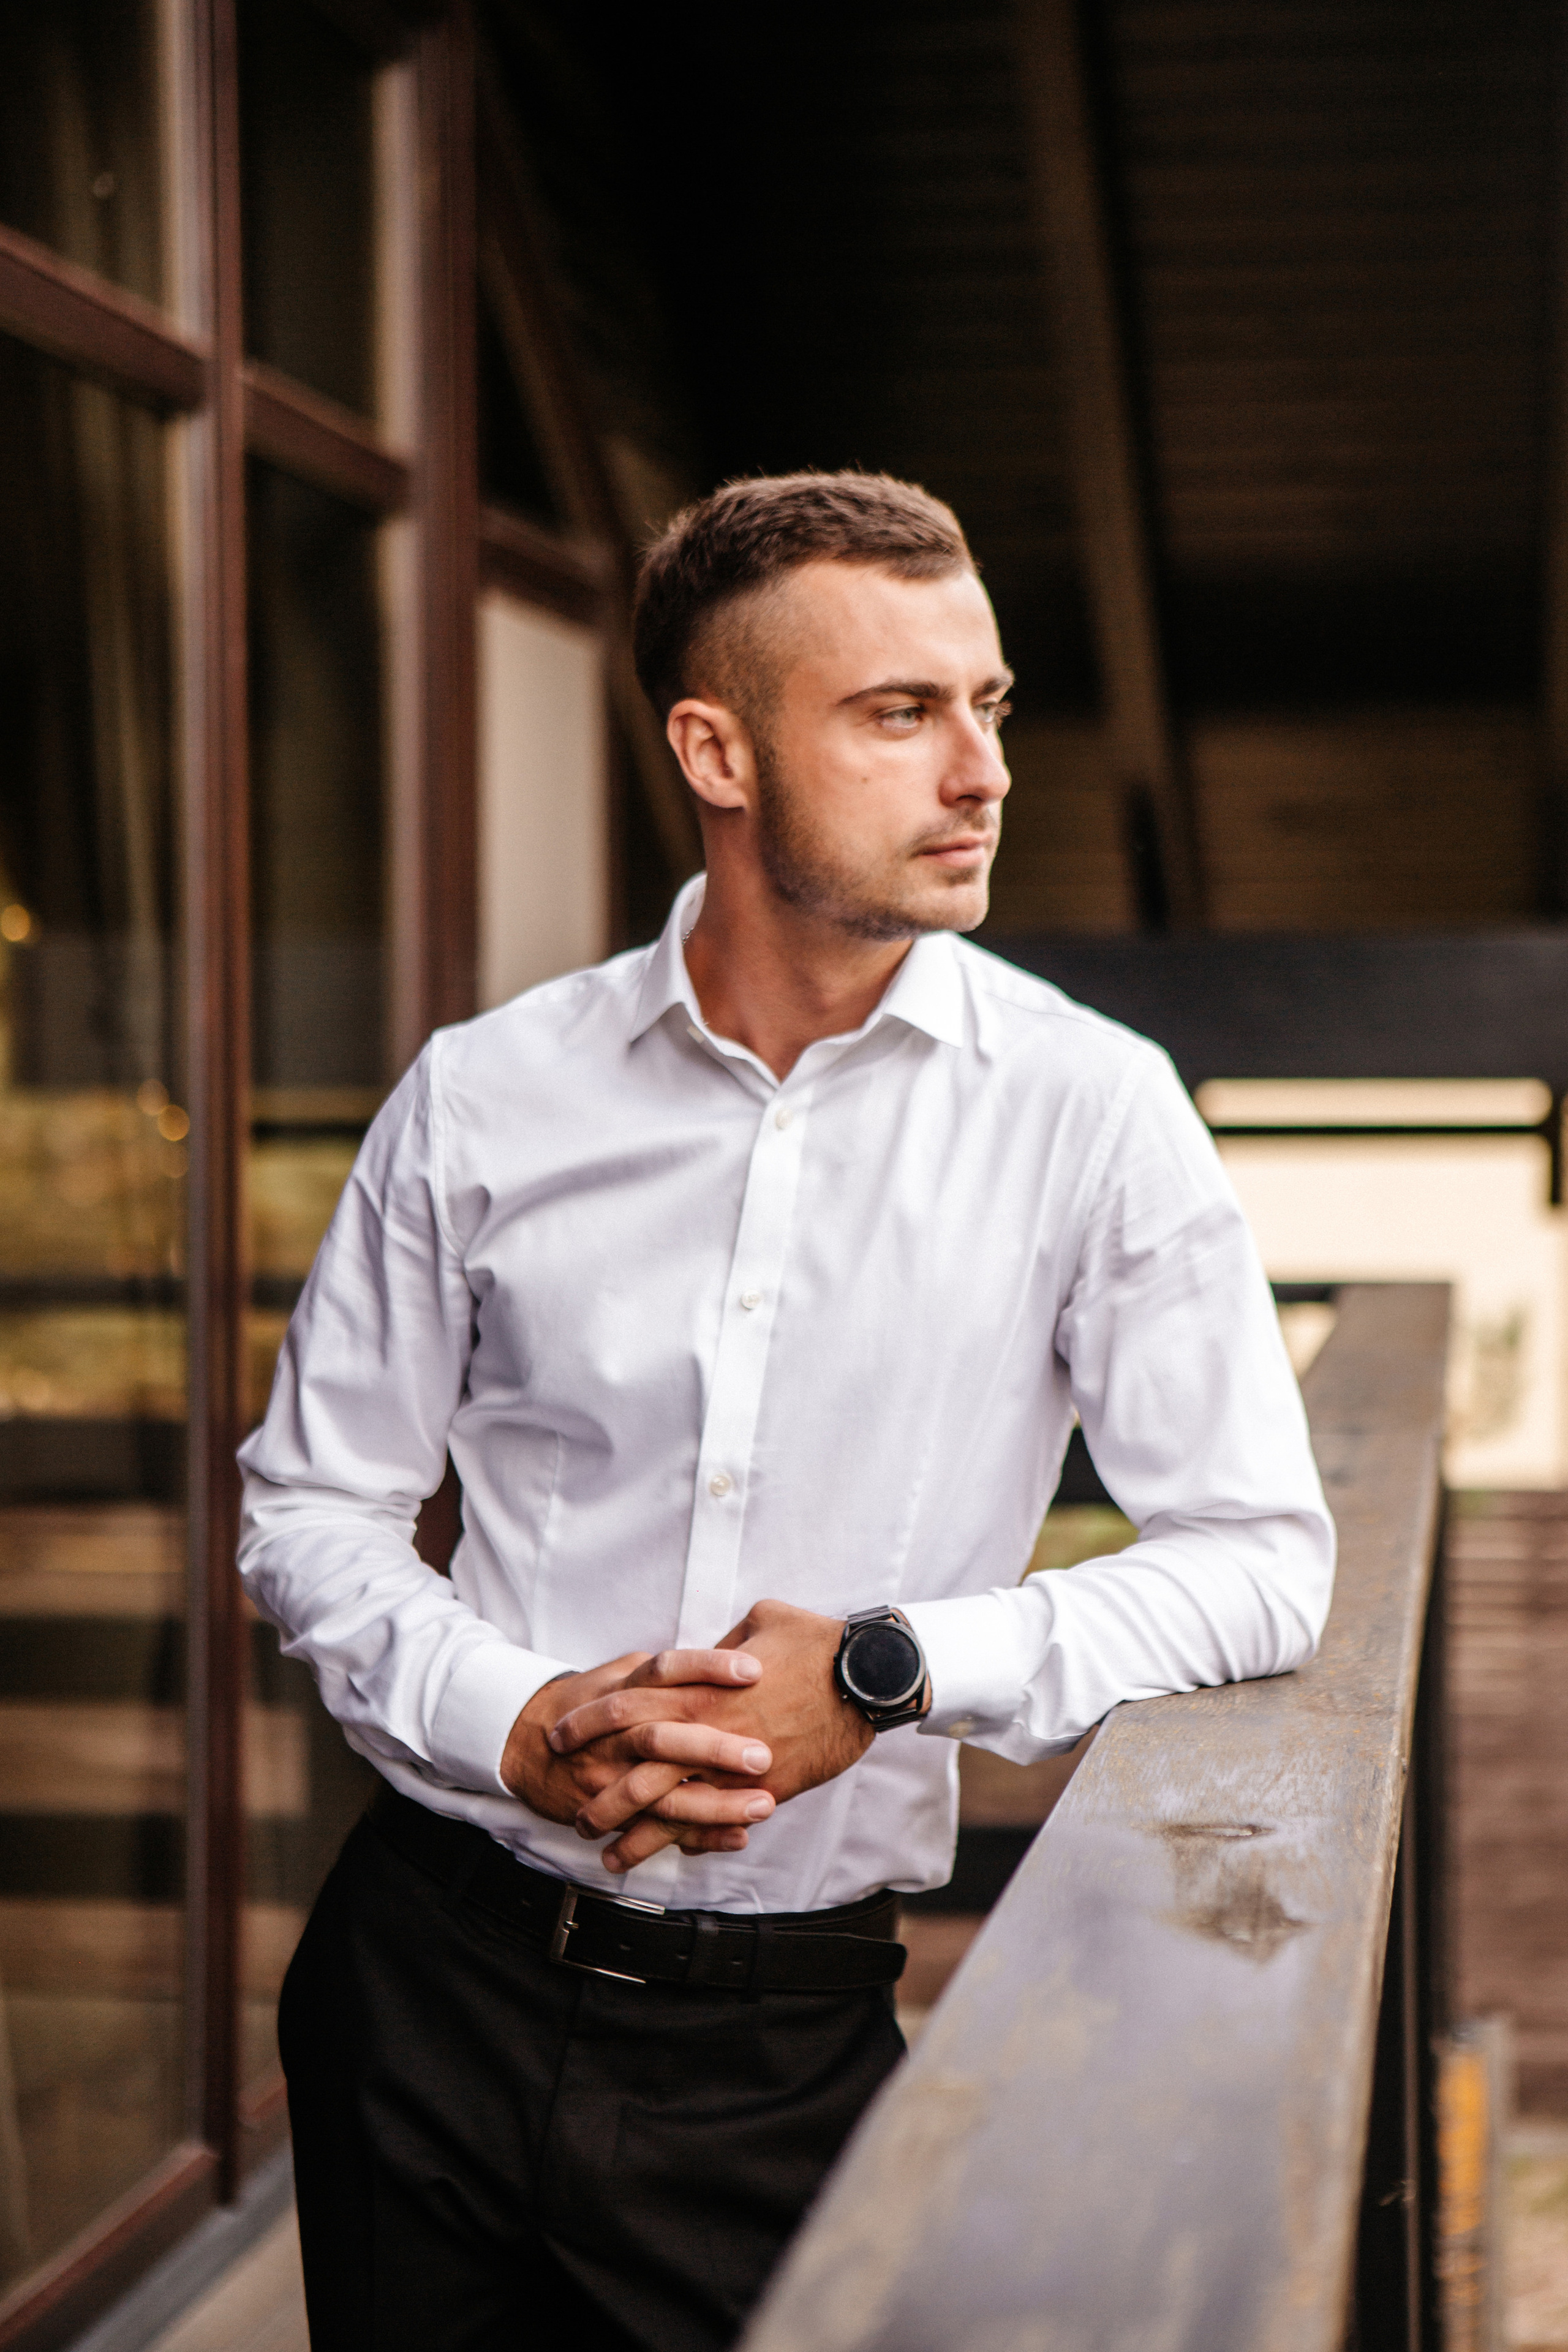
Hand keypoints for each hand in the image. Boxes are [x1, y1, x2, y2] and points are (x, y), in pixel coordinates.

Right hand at [500, 1647, 777, 1859]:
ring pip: (661, 1793)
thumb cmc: (585, 1704)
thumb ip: (662, 1670)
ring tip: (764, 1804)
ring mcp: (610, 1776)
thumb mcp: (617, 1673)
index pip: (666, 1670)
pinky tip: (737, 1836)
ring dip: (714, 1803)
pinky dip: (698, 1836)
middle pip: (663, 1736)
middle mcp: (616, 1733)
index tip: (755, 1669)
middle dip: (713, 1748)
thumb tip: (716, 1654)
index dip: (708, 1667)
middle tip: (763, 1754)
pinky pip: (656, 1829)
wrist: (525, 1746)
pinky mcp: (611, 1813)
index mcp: (624, 1689)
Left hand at [550, 1598, 873, 1872]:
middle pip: (635, 1769)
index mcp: (698, 1686)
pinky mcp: (766, 1791)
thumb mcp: (760, 1621)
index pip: (626, 1705)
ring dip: (634, 1834)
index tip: (559, 1736)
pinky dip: (689, 1844)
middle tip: (572, 1810)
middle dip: (598, 1793)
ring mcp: (735, 1767)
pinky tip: (670, 1858)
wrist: (866, 1677)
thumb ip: (721, 1647)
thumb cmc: (815, 1640)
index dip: (587, 1722)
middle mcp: (708, 1730)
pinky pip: (717, 1824)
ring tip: (605, 1853)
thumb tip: (707, 1656)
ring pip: (670, 1809)